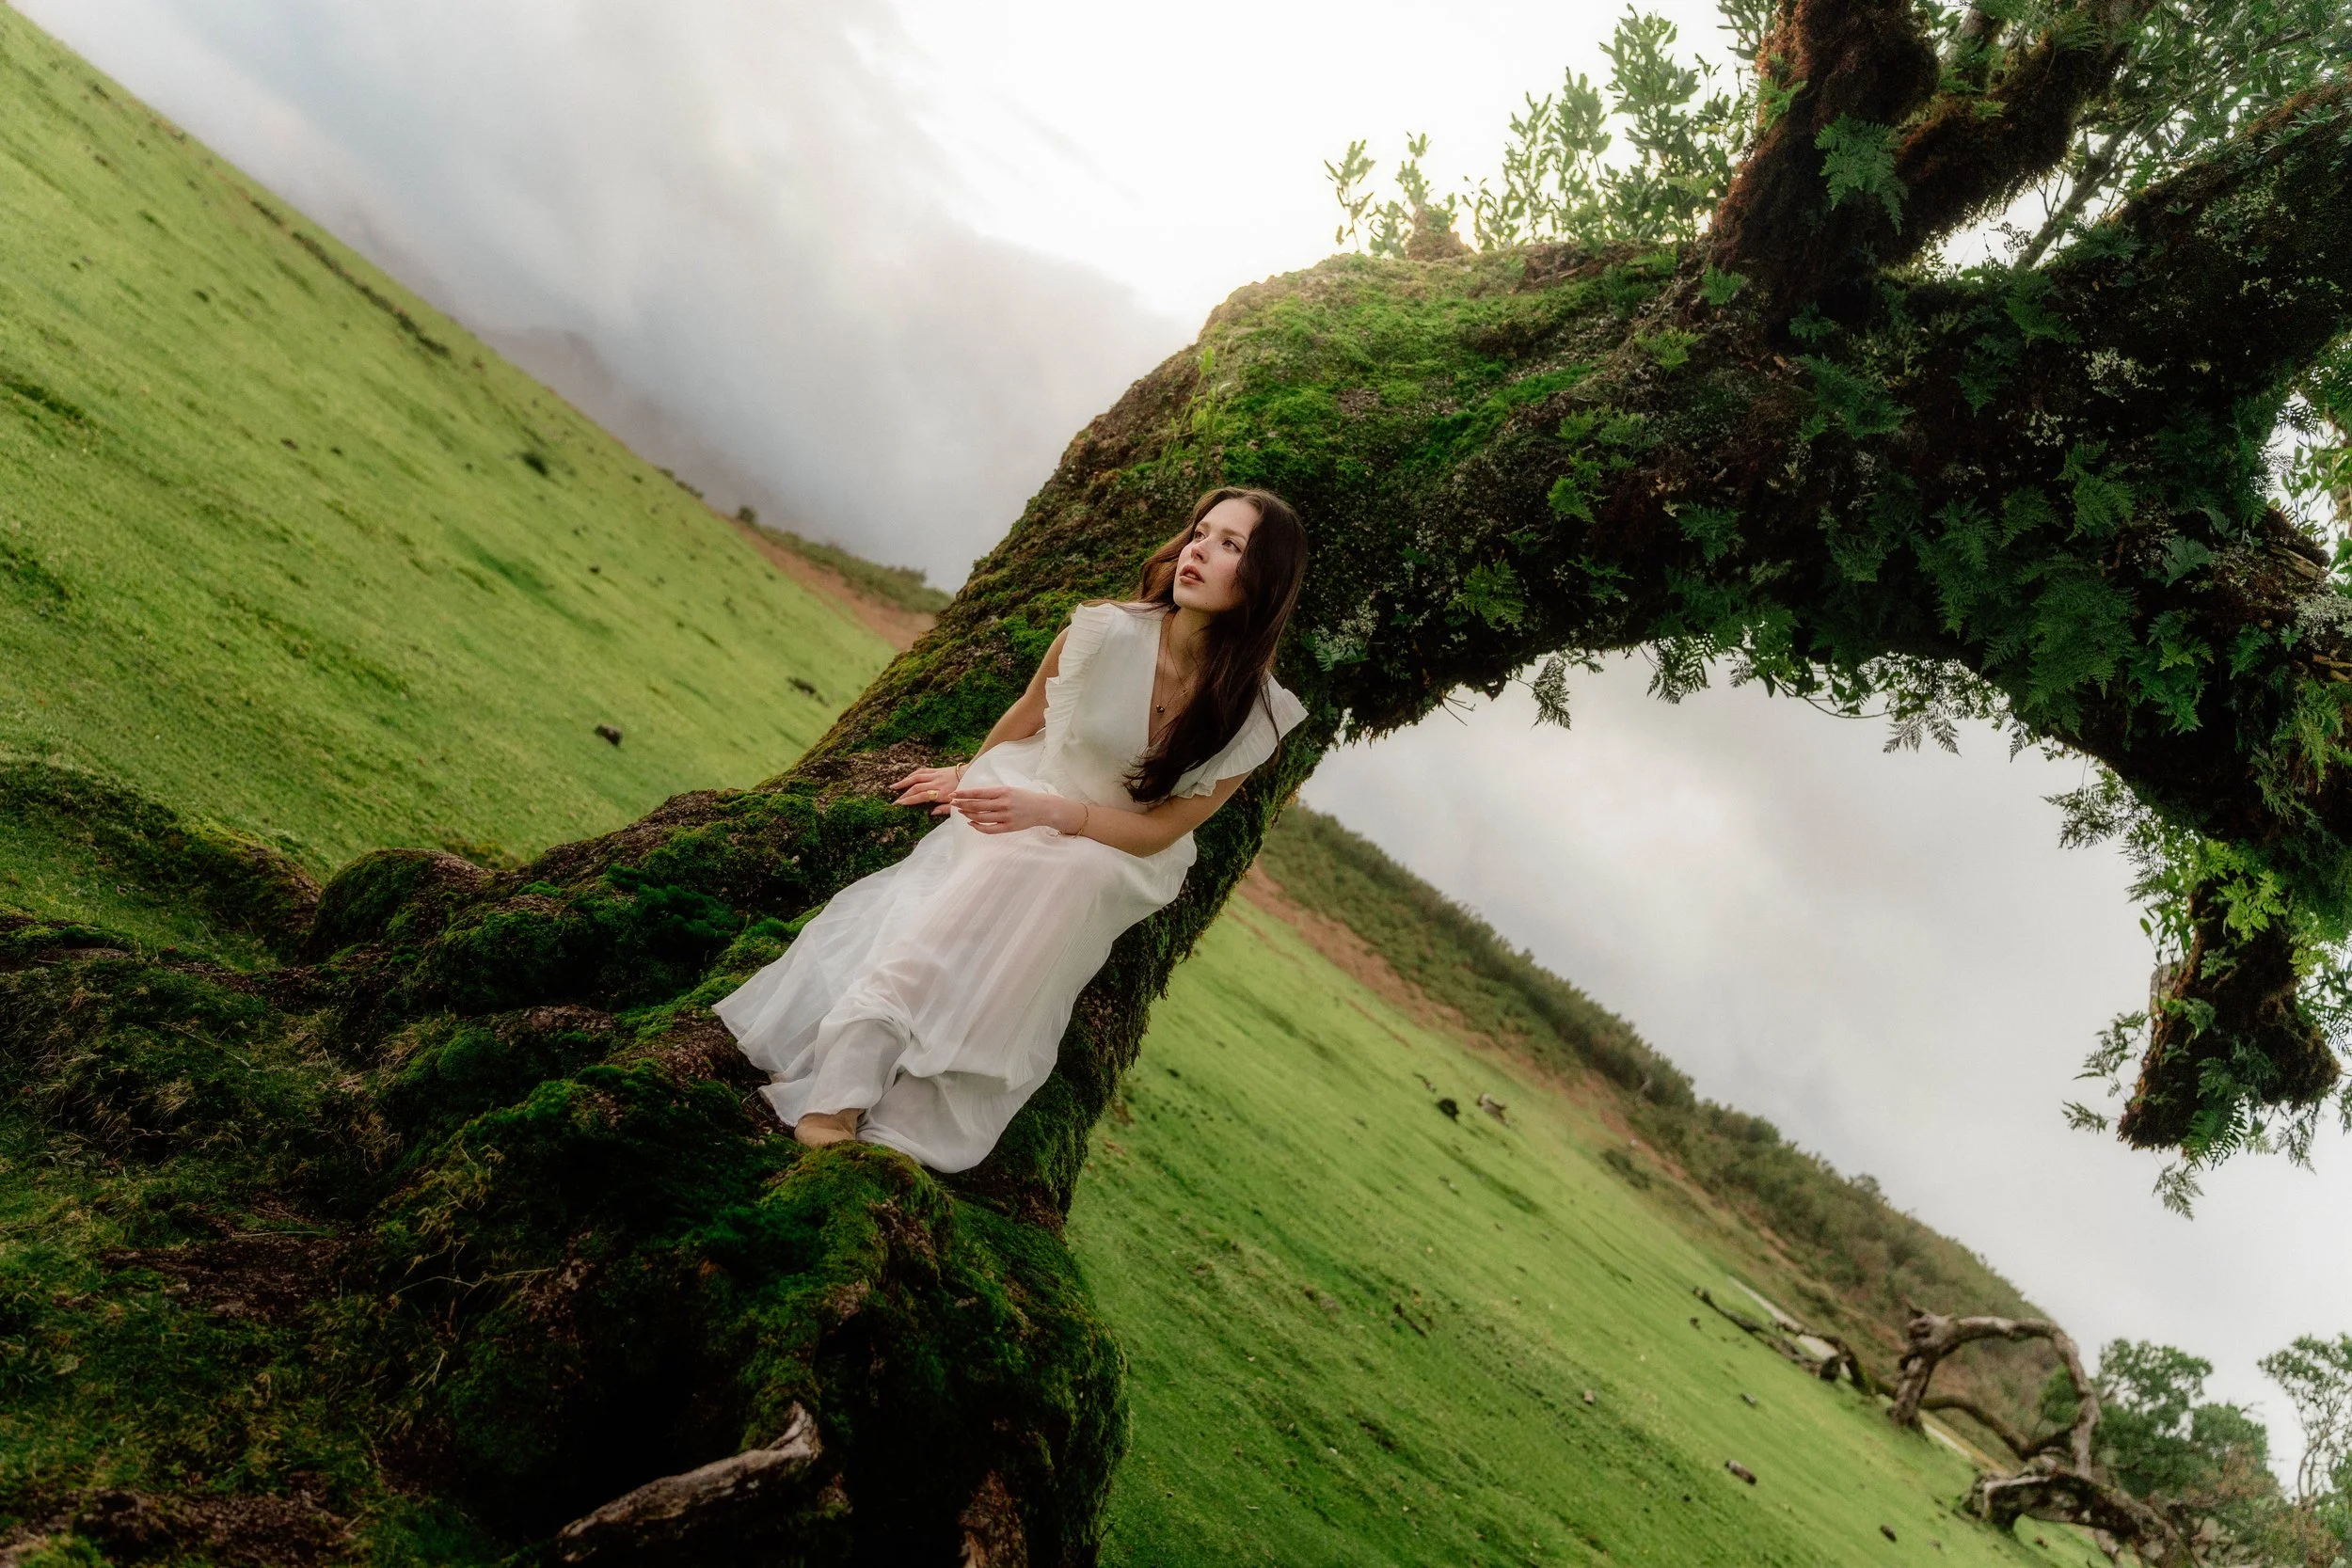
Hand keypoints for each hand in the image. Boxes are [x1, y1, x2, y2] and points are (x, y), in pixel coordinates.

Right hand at [889, 763, 963, 816]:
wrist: (972, 774)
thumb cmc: (965, 791)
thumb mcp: (957, 804)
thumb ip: (944, 809)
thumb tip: (931, 813)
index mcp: (941, 793)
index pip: (921, 796)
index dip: (909, 800)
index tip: (899, 804)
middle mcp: (936, 783)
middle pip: (916, 787)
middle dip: (904, 794)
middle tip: (895, 801)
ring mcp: (936, 775)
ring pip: (916, 777)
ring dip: (904, 782)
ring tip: (894, 787)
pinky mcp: (937, 769)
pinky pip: (922, 771)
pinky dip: (912, 774)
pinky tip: (906, 778)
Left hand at [950, 783, 1083, 835]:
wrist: (1043, 808)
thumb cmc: (1024, 797)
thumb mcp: (1009, 789)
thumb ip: (993, 793)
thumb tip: (972, 796)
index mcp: (1003, 791)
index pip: (978, 793)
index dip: (963, 794)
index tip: (953, 795)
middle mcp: (1003, 803)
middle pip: (976, 805)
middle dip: (962, 804)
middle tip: (953, 803)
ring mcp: (1006, 816)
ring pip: (980, 817)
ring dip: (967, 815)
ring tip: (961, 812)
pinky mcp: (1009, 827)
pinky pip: (989, 829)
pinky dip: (977, 827)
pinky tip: (971, 823)